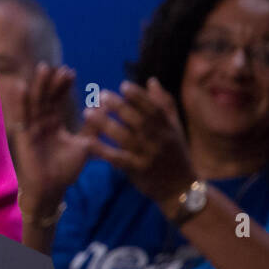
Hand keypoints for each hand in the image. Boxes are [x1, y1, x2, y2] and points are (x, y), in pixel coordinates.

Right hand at [13, 63, 92, 214]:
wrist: (52, 188)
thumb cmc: (66, 169)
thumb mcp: (84, 145)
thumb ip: (92, 128)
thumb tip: (106, 108)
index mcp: (54, 124)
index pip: (57, 100)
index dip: (63, 86)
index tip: (70, 72)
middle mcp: (41, 122)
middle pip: (46, 97)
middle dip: (52, 83)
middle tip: (61, 68)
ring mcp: (31, 127)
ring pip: (35, 102)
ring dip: (38, 86)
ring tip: (44, 68)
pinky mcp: (23, 134)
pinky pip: (21, 115)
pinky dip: (20, 101)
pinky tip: (21, 87)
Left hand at [83, 77, 195, 206]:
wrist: (180, 188)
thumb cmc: (175, 153)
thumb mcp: (174, 128)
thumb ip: (164, 104)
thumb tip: (151, 80)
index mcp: (167, 128)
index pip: (154, 109)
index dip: (139, 96)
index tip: (123, 86)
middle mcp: (158, 140)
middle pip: (138, 120)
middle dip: (119, 106)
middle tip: (101, 95)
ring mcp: (147, 156)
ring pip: (125, 138)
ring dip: (105, 124)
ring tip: (87, 112)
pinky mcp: (137, 170)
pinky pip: (117, 158)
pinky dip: (102, 150)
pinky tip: (87, 141)